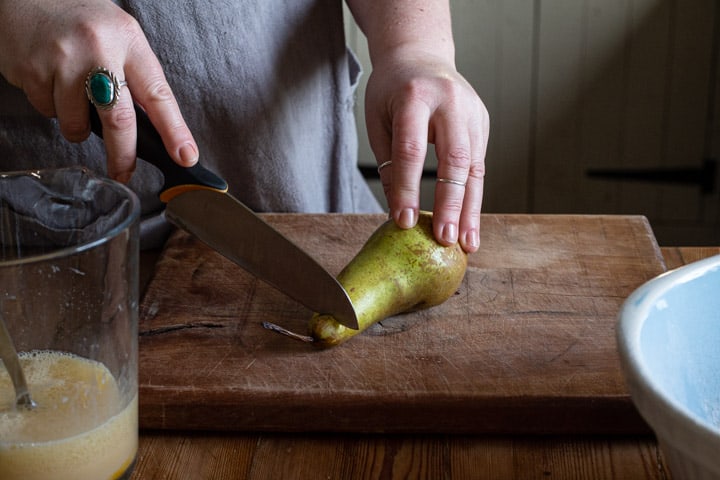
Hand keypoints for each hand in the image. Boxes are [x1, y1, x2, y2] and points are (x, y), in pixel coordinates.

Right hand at [0, 0, 197, 181]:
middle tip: (124, 172)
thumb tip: (156, 130)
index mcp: (128, 41)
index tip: (185, 156)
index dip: (174, 130)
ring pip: (77, 124)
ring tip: (75, 96)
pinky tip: (52, 81)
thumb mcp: (121, 38)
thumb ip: (136, 78)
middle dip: (124, 155)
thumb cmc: (82, 22)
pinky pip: (47, 112)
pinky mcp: (31, 70)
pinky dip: (52, 108)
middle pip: (119, 120)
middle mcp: (97, 48)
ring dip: (78, 125)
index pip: (158, 94)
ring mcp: (62, 60)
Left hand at [365, 51, 488, 253]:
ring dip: (471, 209)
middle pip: (454, 159)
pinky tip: (470, 223)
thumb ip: (390, 165)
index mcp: (415, 97)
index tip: (404, 222)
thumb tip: (398, 213)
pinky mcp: (483, 122)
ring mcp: (473, 112)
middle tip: (445, 239)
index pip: (412, 150)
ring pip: (474, 167)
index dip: (409, 189)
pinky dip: (474, 197)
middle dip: (450, 204)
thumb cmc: (392, 91)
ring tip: (467, 243)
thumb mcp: (379, 122)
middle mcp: (450, 102)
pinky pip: (479, 165)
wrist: (421, 55)